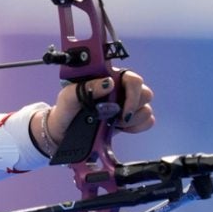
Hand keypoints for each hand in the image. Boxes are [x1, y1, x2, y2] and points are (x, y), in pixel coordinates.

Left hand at [36, 70, 154, 155]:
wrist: (64, 133)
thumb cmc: (66, 110)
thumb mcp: (69, 96)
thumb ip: (87, 87)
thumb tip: (109, 83)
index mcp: (109, 78)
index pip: (132, 78)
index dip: (132, 90)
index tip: (119, 105)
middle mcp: (121, 90)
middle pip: (145, 93)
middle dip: (131, 107)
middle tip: (114, 116)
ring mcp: (127, 105)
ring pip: (146, 109)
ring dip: (131, 120)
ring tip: (113, 123)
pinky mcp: (130, 121)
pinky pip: (148, 122)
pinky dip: (136, 127)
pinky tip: (121, 128)